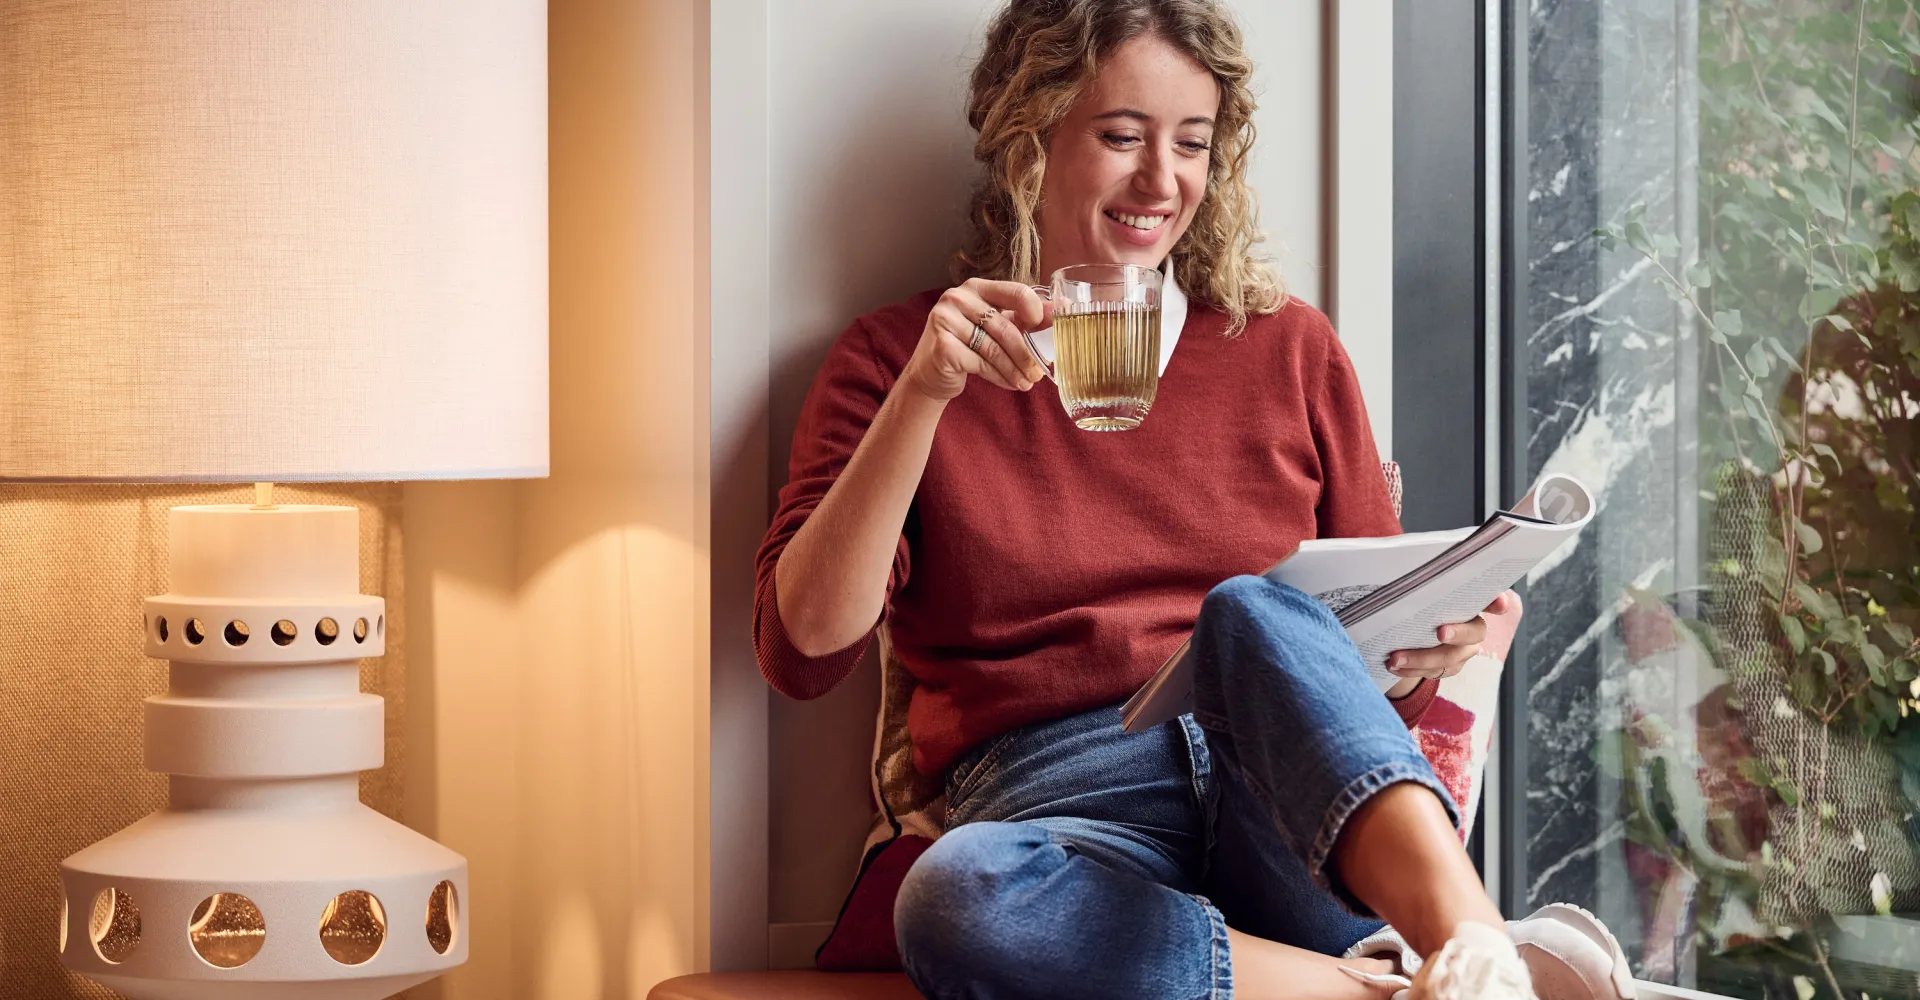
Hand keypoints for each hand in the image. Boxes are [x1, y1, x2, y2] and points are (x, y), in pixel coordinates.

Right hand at [899, 278, 1050, 400]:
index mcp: (976, 287)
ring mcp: (946, 319)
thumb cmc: (967, 346)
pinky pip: (981, 363)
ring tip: (1026, 383)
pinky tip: (1008, 384)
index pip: (1016, 292)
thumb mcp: (996, 327)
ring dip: (1014, 369)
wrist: (931, 373)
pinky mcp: (942, 346)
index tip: (1042, 331)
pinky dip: (999, 376)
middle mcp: (958, 297)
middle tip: (1038, 373)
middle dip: (1025, 354)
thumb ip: (1023, 318)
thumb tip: (1059, 310)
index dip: (1035, 312)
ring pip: (994, 348)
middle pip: (1005, 326)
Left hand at [1384, 590, 1520, 691]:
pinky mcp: (1451, 666)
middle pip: (1474, 633)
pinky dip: (1413, 670)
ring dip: (1421, 659)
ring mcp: (1464, 649)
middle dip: (1458, 633)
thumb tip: (1406, 562)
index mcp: (1469, 603)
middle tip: (1440, 633)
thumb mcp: (1419, 591)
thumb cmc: (1418, 603)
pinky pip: (1436, 672)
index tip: (1500, 603)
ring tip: (1394, 659)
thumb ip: (1423, 583)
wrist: (1411, 630)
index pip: (1490, 599)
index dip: (1498, 602)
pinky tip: (1395, 667)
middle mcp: (1473, 627)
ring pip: (1450, 657)